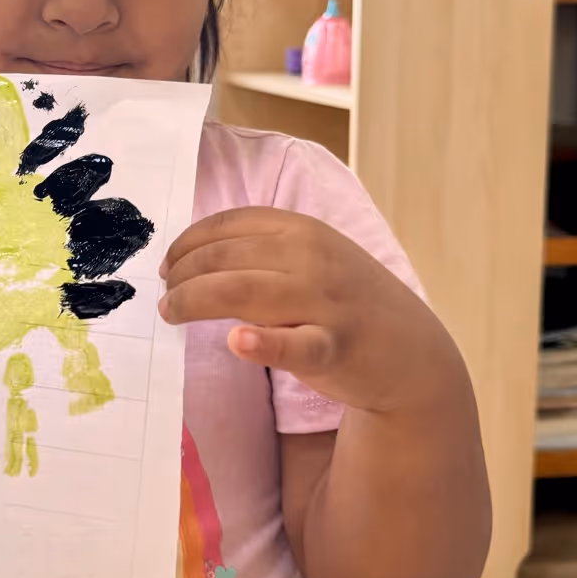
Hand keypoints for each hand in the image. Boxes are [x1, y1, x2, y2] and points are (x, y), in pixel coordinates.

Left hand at [159, 207, 456, 414]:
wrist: (412, 352)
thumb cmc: (346, 302)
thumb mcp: (311, 258)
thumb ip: (262, 250)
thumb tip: (193, 256)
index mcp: (302, 229)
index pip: (230, 225)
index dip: (188, 242)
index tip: (167, 265)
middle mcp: (311, 258)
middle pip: (226, 258)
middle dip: (183, 275)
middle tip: (165, 296)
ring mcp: (324, 302)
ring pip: (244, 292)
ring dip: (195, 300)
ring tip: (170, 312)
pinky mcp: (333, 347)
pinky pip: (295, 343)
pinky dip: (264, 342)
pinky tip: (237, 341)